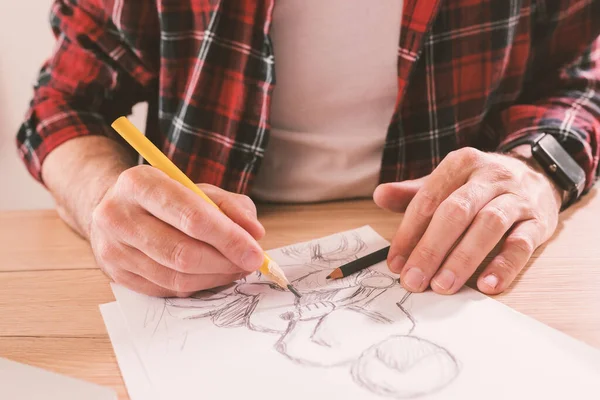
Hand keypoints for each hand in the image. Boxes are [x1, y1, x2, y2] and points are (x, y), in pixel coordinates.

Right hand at [90, 165, 264, 296]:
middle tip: (249, 264)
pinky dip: (196, 286)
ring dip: (214, 277)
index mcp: (139, 184)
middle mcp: (117, 216)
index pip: (192, 217)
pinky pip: (166, 289)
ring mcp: (112, 249)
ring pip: (175, 277)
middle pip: (182, 253)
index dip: (229, 238)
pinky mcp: (115, 274)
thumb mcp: (198, 188)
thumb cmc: (166, 197)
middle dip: (224, 262)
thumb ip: (231, 207)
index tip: (256, 253)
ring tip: (234, 268)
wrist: (116, 208)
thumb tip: (255, 234)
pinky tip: (211, 275)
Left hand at [373, 147, 562, 294]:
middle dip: (431, 249)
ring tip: (443, 286)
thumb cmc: (479, 185)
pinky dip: (504, 266)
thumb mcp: (447, 182)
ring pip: (489, 226)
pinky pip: (522, 244)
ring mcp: (517, 198)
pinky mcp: (539, 221)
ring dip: (463, 259)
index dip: (409, 233)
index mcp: (461, 163)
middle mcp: (490, 176)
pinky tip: (487, 286)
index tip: (395, 263)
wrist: (537, 175)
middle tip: (413, 280)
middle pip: (455, 212)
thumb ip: (413, 193)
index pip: (428, 199)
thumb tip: (380, 196)